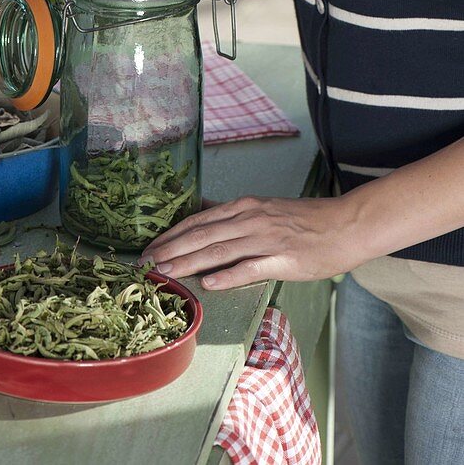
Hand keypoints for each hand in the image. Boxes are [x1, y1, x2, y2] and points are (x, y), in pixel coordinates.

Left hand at [139, 194, 363, 289]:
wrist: (345, 224)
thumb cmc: (306, 220)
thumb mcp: (265, 208)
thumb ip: (234, 214)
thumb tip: (204, 210)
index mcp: (244, 207)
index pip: (198, 221)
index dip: (172, 235)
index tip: (150, 248)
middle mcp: (250, 218)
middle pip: (201, 235)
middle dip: (170, 250)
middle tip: (145, 264)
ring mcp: (266, 238)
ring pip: (219, 250)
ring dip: (188, 262)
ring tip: (165, 273)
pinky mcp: (283, 259)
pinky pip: (250, 267)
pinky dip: (227, 276)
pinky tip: (209, 284)